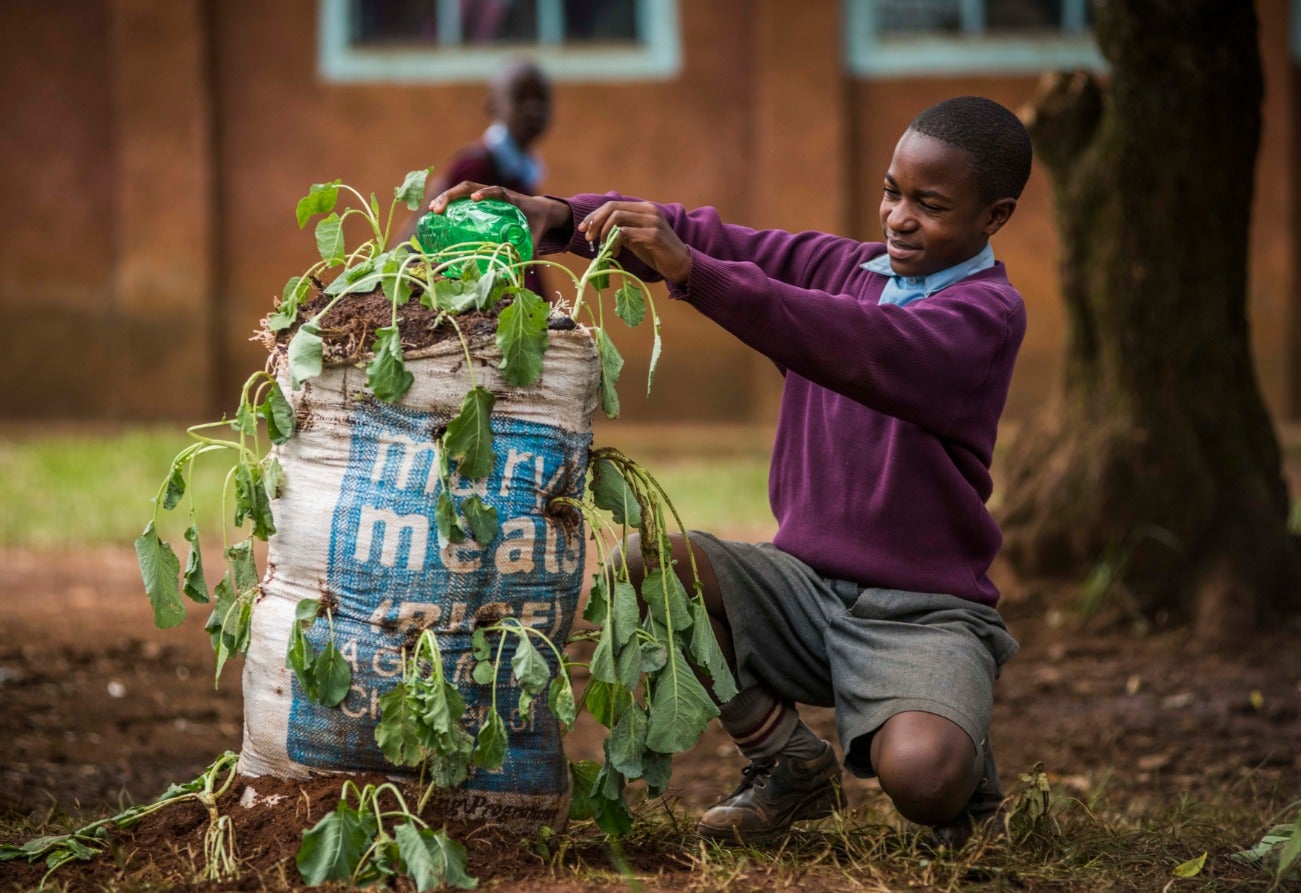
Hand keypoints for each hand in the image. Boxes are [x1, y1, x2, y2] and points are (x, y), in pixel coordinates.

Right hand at [429, 182, 570, 247]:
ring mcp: (485, 193)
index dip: (486, 193)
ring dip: (445, 197)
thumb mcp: (534, 236)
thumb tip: (523, 272)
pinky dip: (448, 202)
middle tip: (438, 210)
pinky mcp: (480, 198)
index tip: (475, 199)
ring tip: (432, 210)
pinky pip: (461, 197)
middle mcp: (495, 192)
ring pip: (462, 189)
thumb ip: (530, 251)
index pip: (497, 191)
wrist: (541, 210)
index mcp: (510, 199)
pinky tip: (436, 212)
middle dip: (452, 196)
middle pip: (470, 186)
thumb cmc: (537, 222)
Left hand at [577, 201, 692, 285]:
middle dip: (595, 222)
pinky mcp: (653, 235)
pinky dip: (615, 243)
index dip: (595, 216)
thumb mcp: (636, 238)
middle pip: (612, 208)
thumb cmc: (657, 252)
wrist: (680, 265)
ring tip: (602, 247)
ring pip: (617, 219)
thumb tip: (596, 231)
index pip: (613, 205)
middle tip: (589, 238)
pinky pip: (625, 233)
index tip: (583, 229)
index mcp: (644, 208)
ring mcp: (652, 221)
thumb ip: (621, 231)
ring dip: (603, 233)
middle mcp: (649, 210)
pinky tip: (616, 253)